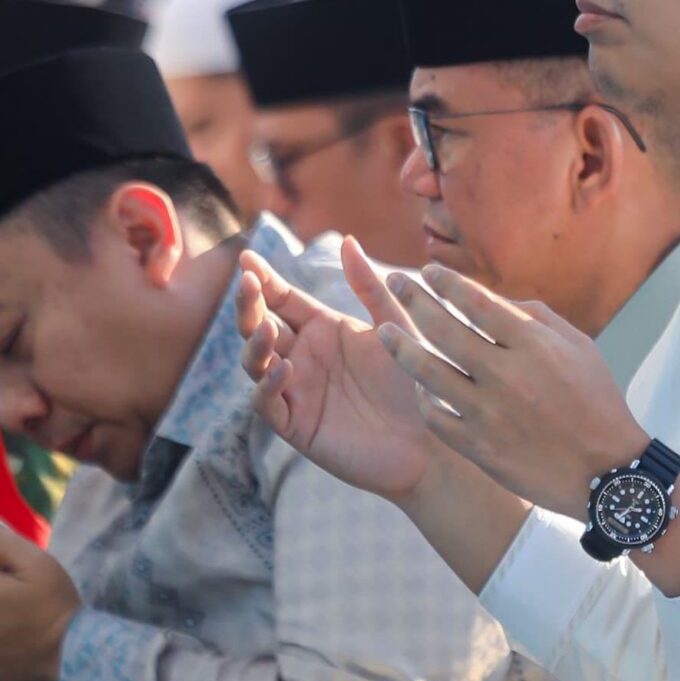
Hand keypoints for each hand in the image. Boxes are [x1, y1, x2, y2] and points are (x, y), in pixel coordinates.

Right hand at [238, 238, 450, 504]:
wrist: (431, 440)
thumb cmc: (416, 381)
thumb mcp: (395, 326)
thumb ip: (369, 287)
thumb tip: (348, 240)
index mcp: (322, 328)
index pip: (282, 298)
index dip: (263, 279)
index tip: (248, 258)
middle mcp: (302, 357)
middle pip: (260, 325)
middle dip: (249, 304)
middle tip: (248, 284)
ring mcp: (295, 390)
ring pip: (255, 362)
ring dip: (255, 344)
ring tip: (267, 328)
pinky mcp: (296, 425)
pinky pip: (268, 403)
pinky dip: (268, 385)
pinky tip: (281, 369)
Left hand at [377, 262, 650, 515]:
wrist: (604, 472)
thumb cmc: (595, 401)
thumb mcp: (578, 347)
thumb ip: (534, 317)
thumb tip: (491, 299)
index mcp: (533, 345)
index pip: (477, 302)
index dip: (447, 282)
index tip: (428, 271)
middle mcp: (506, 375)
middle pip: (444, 329)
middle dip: (414, 299)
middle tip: (396, 282)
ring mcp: (488, 413)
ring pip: (428, 371)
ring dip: (400, 346)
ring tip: (383, 329)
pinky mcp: (478, 447)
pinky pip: (435, 416)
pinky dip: (422, 397)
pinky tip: (416, 384)